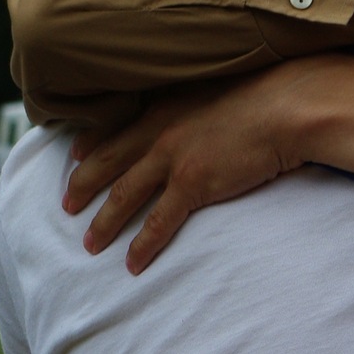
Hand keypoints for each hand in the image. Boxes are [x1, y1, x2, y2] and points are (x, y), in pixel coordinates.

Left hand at [65, 58, 353, 271]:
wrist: (288, 105)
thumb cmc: (265, 95)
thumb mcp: (217, 89)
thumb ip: (195, 104)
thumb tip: (197, 116)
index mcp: (164, 106)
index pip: (115, 126)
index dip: (92, 145)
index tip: (76, 157)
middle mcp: (159, 131)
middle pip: (108, 163)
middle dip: (82, 187)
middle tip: (65, 206)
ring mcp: (173, 158)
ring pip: (125, 196)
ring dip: (104, 223)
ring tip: (89, 244)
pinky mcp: (193, 184)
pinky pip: (159, 222)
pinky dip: (142, 245)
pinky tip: (132, 264)